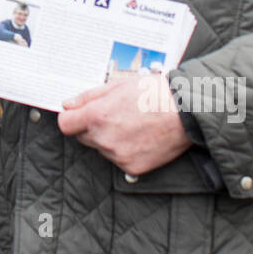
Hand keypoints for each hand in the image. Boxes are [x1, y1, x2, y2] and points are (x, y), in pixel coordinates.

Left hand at [57, 73, 191, 175]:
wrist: (186, 112)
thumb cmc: (154, 93)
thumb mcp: (118, 86)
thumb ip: (88, 97)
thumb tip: (68, 105)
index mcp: (97, 116)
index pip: (66, 124)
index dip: (71, 118)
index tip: (78, 115)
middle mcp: (104, 139)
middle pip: (83, 137)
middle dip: (92, 127)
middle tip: (114, 115)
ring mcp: (118, 156)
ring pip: (101, 148)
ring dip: (109, 139)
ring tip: (132, 125)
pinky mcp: (132, 168)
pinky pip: (118, 160)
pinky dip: (124, 151)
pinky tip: (140, 138)